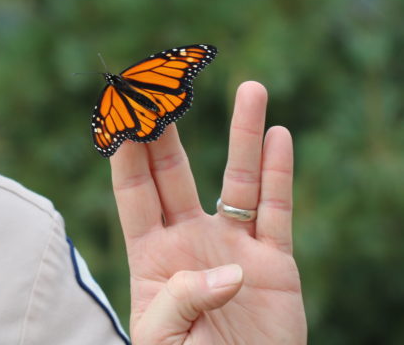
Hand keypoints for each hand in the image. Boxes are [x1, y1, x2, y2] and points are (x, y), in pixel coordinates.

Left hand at [110, 81, 305, 343]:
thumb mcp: (162, 341)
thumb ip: (180, 300)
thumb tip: (226, 270)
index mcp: (151, 256)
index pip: (135, 190)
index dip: (128, 151)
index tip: (123, 110)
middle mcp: (189, 240)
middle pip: (175, 172)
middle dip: (168, 130)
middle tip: (164, 84)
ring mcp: (232, 246)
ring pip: (237, 179)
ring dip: (243, 133)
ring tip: (249, 88)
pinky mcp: (273, 263)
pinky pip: (277, 211)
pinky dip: (279, 173)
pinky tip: (279, 135)